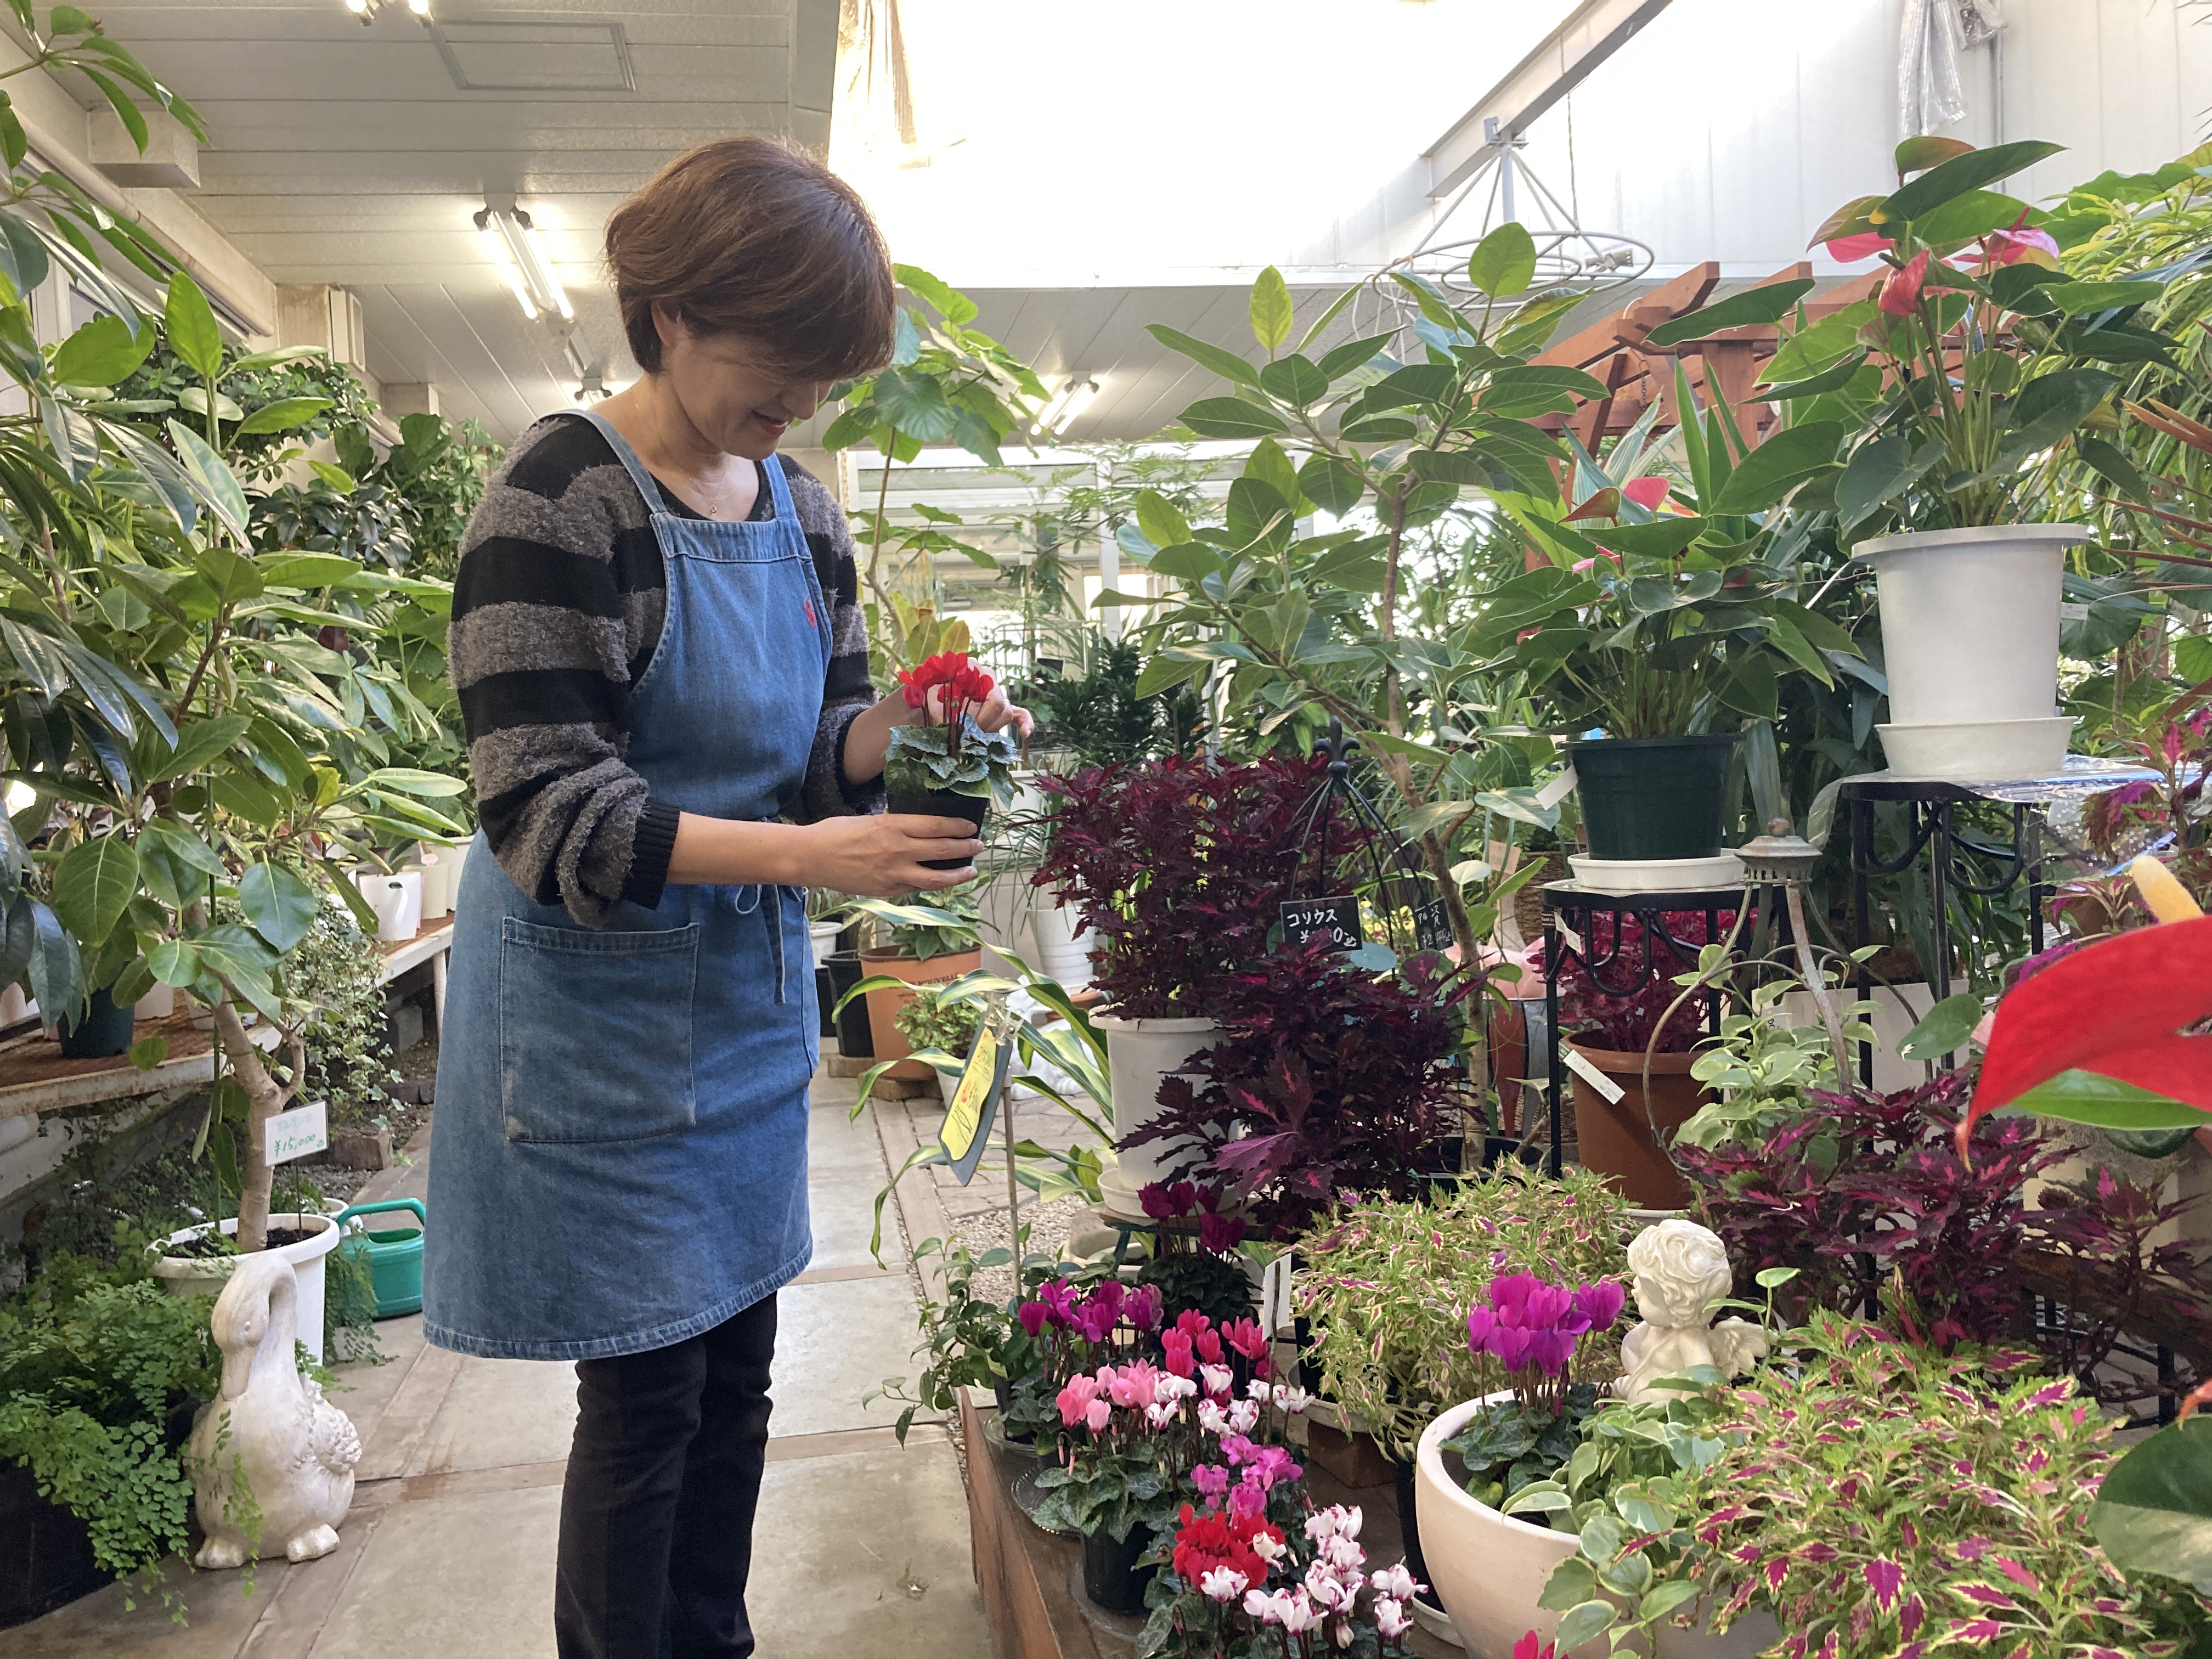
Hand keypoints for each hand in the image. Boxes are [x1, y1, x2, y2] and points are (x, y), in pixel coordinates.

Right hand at [797, 813, 980, 896]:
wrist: (812, 857)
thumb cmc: (836, 833)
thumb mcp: (870, 820)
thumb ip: (896, 826)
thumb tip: (921, 830)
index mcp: (893, 826)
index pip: (936, 826)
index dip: (958, 826)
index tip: (971, 826)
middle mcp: (897, 850)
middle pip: (942, 850)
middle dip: (965, 848)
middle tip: (979, 846)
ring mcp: (892, 873)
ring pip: (935, 878)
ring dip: (957, 875)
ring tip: (971, 871)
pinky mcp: (885, 890)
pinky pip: (915, 888)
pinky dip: (930, 884)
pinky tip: (940, 882)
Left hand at [922, 683, 1033, 738]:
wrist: (923, 704)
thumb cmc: (922, 697)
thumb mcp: (923, 695)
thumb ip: (931, 699)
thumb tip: (941, 711)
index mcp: (970, 667)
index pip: (984, 688)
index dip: (974, 713)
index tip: (960, 725)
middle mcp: (986, 676)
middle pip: (998, 702)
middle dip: (983, 723)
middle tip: (967, 734)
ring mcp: (995, 693)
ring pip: (1006, 712)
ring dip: (991, 727)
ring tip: (973, 735)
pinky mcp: (1001, 709)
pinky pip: (1020, 714)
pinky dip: (1025, 723)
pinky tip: (1025, 734)